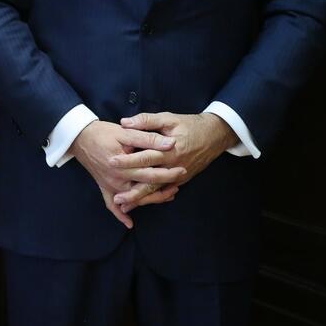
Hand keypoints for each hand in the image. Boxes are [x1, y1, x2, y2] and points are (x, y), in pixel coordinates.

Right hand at [68, 119, 184, 228]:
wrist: (79, 137)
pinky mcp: (104, 187)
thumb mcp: (126, 132)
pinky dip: (120, 215)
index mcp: (124, 166)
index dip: (168, 173)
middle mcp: (117, 180)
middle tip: (181, 182)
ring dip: (151, 199)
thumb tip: (170, 144)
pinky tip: (129, 223)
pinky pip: (111, 205)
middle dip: (164, 187)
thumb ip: (148, 138)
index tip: (183, 170)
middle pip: (145, 188)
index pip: (151, 172)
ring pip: (134, 199)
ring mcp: (110, 186)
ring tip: (169, 195)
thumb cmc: (102, 132)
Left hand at [111, 112, 237, 208]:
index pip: (145, 157)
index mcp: (169, 151)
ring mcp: (178, 176)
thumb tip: (125, 122)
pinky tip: (140, 203)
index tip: (111, 162)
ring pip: (157, 190)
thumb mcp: (168, 118)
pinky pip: (164, 191)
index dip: (128, 160)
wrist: (214, 136)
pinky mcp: (181, 179)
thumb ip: (146, 121)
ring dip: (140, 199)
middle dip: (132, 191)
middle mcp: (173, 166)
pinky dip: (152, 198)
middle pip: (150, 181)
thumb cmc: (189, 125)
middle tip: (115, 198)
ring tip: (123, 206)